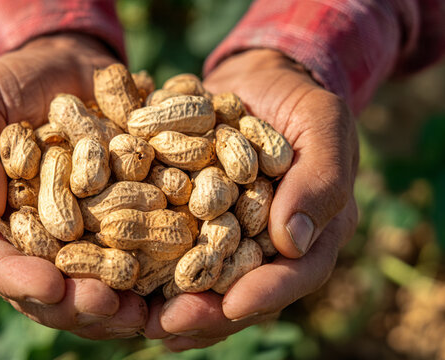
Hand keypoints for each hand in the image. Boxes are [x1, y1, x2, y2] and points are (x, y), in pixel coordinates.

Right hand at [0, 34, 146, 338]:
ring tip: (144, 310)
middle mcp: (36, 240)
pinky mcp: (119, 225)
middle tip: (107, 305)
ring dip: (118, 305)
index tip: (49, 286)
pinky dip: (153, 275)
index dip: (20, 280)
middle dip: (77, 304)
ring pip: (93, 286)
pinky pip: (134, 257)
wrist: (68, 67)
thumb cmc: (12, 82)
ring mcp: (80, 237)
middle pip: (49, 290)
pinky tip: (176, 280)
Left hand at [144, 49, 358, 350]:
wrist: (257, 82)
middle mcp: (268, 246)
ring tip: (139, 320)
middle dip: (207, 313)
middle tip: (169, 326)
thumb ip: (318, 180)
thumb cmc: (298, 101)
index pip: (296, 273)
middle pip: (243, 292)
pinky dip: (149, 269)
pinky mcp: (193, 222)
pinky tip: (122, 284)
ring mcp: (229, 237)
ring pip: (205, 283)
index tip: (233, 306)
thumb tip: (291, 241)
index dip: (266, 293)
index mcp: (310, 231)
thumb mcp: (322, 125)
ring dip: (172, 304)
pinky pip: (173, 251)